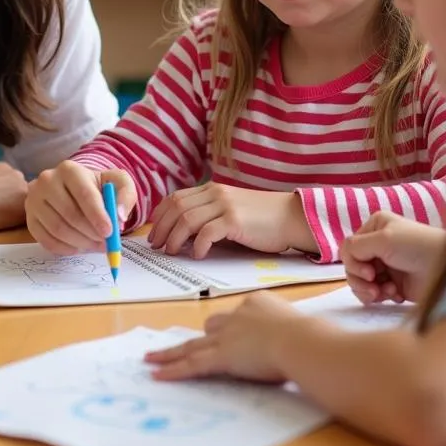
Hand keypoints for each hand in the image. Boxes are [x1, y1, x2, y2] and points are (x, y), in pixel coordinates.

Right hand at [26, 161, 136, 254]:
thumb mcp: (118, 183)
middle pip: (70, 213)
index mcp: (69, 169)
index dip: (97, 215)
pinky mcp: (29, 218)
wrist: (75, 189)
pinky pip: (46, 240)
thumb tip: (119, 216)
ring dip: (80, 242)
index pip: (84, 194)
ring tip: (95, 245)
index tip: (110, 233)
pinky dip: (65, 248)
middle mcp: (47, 180)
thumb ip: (126, 195)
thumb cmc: (98, 187)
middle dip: (90, 233)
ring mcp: (34, 199)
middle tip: (105, 244)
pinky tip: (79, 246)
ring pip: (58, 228)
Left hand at [145, 293, 297, 381]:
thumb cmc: (311, 337)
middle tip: (186, 346)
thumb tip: (305, 340)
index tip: (234, 335)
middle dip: (203, 339)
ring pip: (192, 345)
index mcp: (257, 303)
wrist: (302, 342)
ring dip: (171, 353)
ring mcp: (227, 335)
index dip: (234, 327)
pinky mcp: (221, 356)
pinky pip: (192, 364)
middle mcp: (238, 315)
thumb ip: (293, 331)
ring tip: (152, 359)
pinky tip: (157, 374)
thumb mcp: (301, 326)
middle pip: (212, 326)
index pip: (238, 314)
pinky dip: (172, 370)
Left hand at [148, 185, 308, 257]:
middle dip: (162, 228)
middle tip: (157, 245)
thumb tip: (184, 237)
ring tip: (172, 252)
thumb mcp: (230, 211)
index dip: (160, 215)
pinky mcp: (235, 220)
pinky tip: (198, 255)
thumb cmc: (261, 220)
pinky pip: (207, 232)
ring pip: (187, 219)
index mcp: (212, 189)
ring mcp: (225, 205)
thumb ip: (209, 217)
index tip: (154, 232)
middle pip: (177, 207)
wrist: (291, 217)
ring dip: (175, 238)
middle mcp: (215, 193)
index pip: (176, 198)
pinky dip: (198, 245)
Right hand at [340, 211, 445, 304]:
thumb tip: (344, 256)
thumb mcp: (383, 239)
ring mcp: (385, 267)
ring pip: (360, 282)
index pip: (348, 248)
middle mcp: (377, 246)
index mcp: (375, 228)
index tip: (369, 272)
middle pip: (352, 267)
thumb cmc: (417, 247)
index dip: (353, 263)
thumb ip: (355, 246)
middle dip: (360, 279)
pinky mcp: (393, 285)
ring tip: (386, 292)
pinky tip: (396, 294)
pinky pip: (373, 294)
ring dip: (370, 290)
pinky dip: (381, 296)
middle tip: (374, 286)